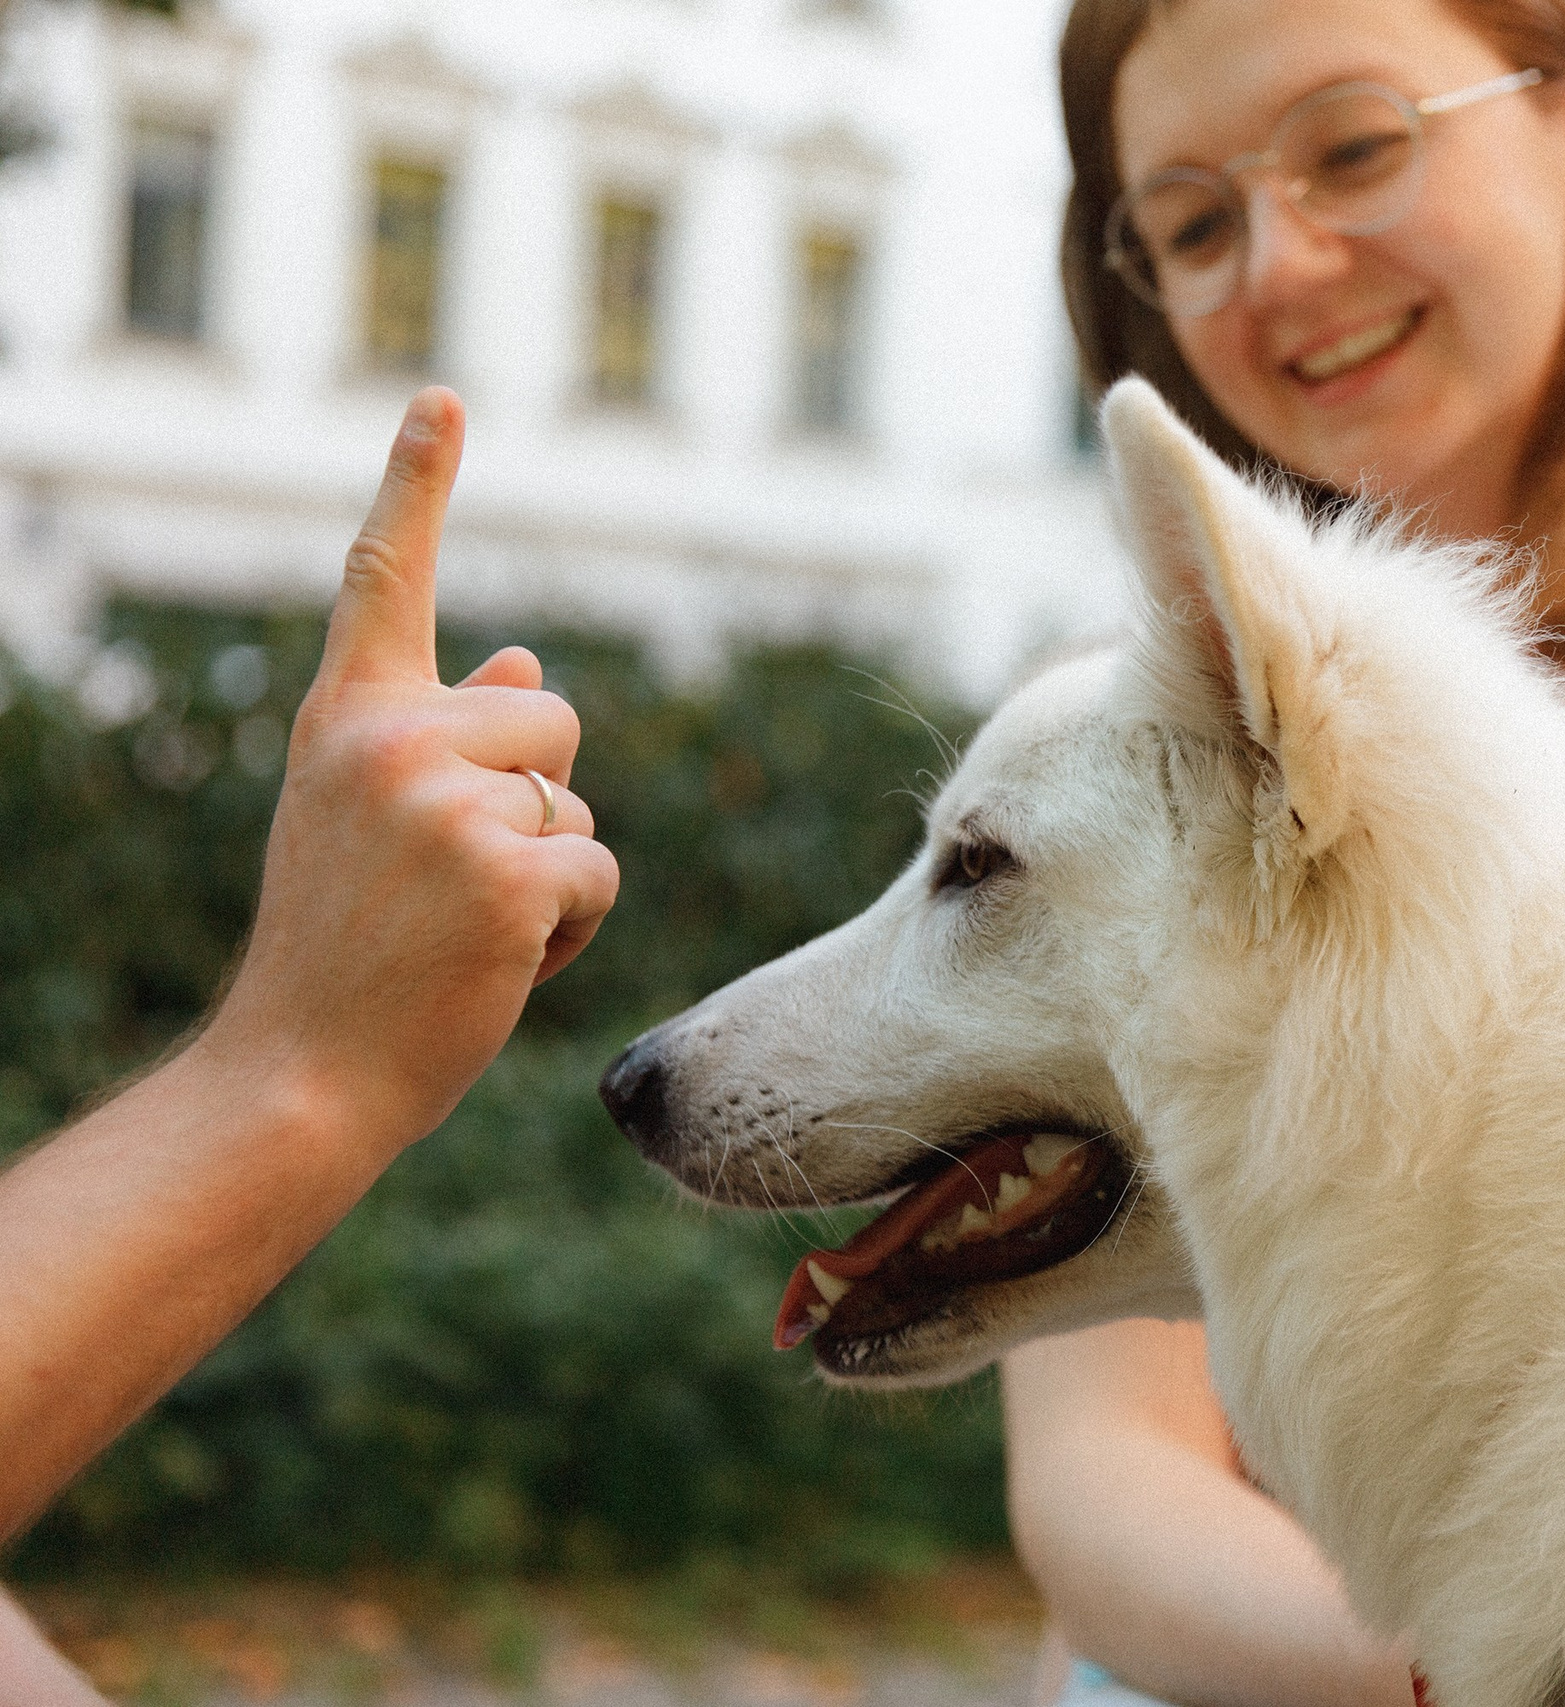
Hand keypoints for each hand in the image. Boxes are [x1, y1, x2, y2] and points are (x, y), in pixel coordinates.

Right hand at [194, 388, 620, 1152]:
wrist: (301, 1074)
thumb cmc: (347, 950)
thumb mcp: (375, 825)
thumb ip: (442, 736)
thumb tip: (525, 659)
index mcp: (348, 719)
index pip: (382, 581)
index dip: (414, 482)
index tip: (445, 397)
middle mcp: (388, 741)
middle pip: (553, 720)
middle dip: (537, 799)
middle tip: (447, 886)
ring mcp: (446, 804)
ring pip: (578, 802)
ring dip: (550, 875)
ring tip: (458, 930)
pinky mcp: (508, 870)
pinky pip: (596, 872)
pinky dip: (570, 930)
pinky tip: (491, 965)